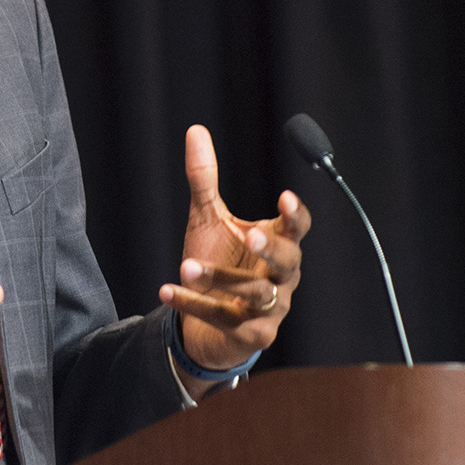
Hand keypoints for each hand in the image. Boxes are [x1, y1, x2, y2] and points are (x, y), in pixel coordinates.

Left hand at [160, 125, 309, 379]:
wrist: (206, 321)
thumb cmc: (218, 261)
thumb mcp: (208, 218)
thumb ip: (206, 179)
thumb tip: (195, 130)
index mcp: (277, 243)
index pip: (298, 228)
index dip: (296, 215)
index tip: (285, 198)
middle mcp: (281, 277)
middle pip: (288, 261)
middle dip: (271, 248)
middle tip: (250, 234)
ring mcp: (269, 308)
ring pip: (255, 292)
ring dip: (220, 279)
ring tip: (185, 264)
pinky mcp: (250, 335)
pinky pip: (224, 317)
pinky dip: (193, 304)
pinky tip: (166, 290)